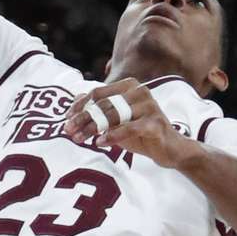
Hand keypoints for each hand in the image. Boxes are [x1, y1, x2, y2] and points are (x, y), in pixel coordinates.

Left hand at [64, 79, 197, 168]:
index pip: (98, 93)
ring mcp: (149, 106)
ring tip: (79, 139)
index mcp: (129, 86)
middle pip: (103, 105)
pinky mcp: (155, 123)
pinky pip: (129, 128)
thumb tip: (76, 101)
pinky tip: (100, 143)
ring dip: (92, 128)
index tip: (66, 119)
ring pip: (113, 116)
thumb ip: (100, 110)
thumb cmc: (141, 132)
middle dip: (83, 119)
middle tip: (68, 132)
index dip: (80, 105)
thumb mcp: (117, 120)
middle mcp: (140, 92)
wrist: (170, 149)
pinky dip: (112, 136)